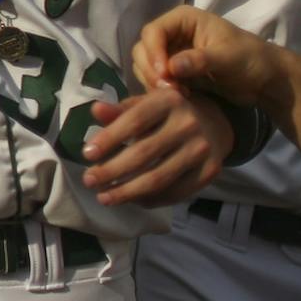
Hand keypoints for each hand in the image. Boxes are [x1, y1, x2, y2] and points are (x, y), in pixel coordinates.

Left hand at [80, 82, 232, 206]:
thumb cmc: (167, 113)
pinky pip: (176, 192)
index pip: (135, 120)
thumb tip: (95, 111)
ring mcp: (202, 149)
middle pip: (144, 153)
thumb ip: (119, 110)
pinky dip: (151, 199)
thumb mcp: (144, 104)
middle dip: (112, 170)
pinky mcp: (211, 171)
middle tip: (89, 181)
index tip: (86, 154)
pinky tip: (132, 200)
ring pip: (159, 178)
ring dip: (128, 192)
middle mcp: (188, 123)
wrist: (214, 123)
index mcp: (169, 100)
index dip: (109, 138)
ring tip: (104, 197)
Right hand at [131, 4, 281, 101]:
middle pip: (143, 49)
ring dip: (154, 81)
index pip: (153, 32)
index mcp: (183, 20)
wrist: (266, 80)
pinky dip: (160, 89)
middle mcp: (173, 34)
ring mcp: (173, 53)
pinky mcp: (176, 73)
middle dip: (151, 70)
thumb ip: (199, 60)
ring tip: (176, 95)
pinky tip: (178, 98)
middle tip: (169, 90)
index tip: (164, 75)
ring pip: (146, 66)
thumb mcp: (227, 58)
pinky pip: (157, 80)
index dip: (153, 53)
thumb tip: (171, 67)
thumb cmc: (251, 59)